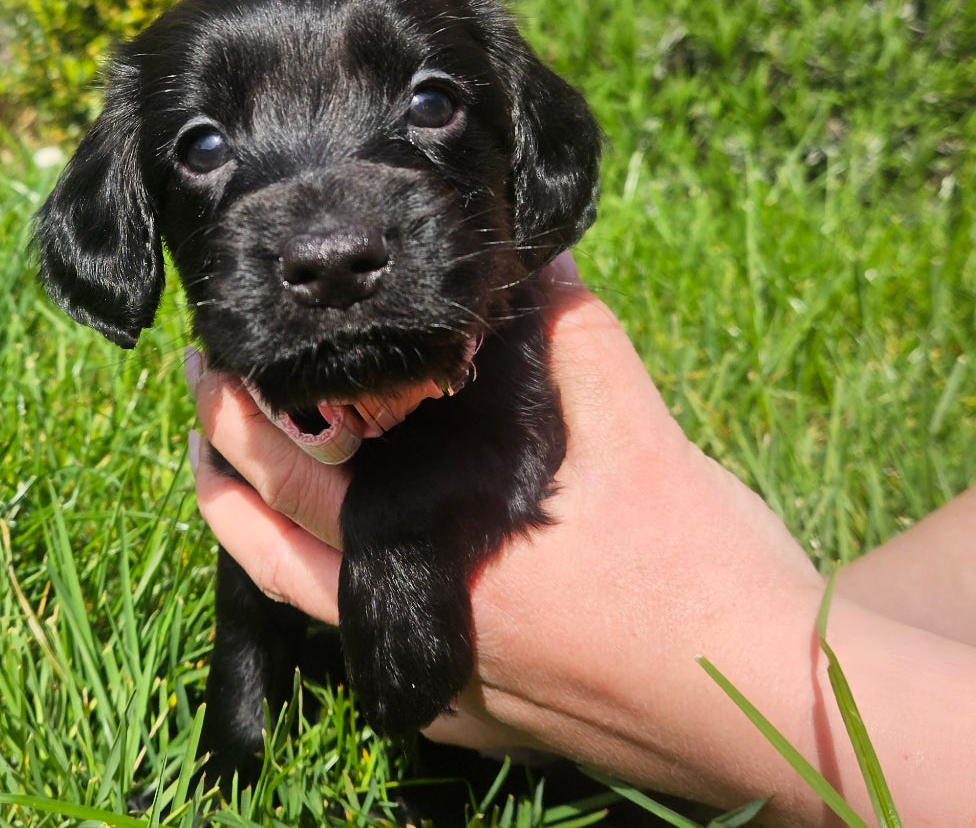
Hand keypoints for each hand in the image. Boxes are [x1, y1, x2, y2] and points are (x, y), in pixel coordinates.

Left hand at [188, 256, 828, 806]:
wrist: (772, 708)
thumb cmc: (709, 579)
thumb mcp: (642, 440)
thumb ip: (577, 342)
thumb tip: (541, 257)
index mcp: (439, 550)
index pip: (296, 479)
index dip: (241, 416)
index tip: (215, 360)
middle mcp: (414, 628)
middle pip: (269, 546)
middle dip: (223, 463)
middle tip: (203, 393)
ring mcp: (435, 684)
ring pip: (305, 608)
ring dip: (260, 533)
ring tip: (232, 471)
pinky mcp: (470, 718)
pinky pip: (365, 651)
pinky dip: (331, 593)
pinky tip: (340, 555)